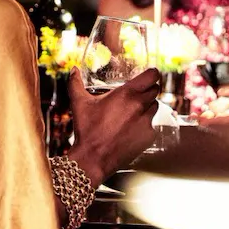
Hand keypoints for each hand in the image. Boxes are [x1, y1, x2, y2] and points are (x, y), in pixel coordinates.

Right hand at [65, 69, 160, 185]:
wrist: (93, 159)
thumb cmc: (86, 130)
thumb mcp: (79, 103)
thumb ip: (75, 83)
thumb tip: (73, 70)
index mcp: (127, 94)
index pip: (153, 76)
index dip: (152, 74)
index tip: (149, 76)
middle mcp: (140, 106)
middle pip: (155, 90)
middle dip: (147, 90)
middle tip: (136, 95)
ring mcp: (146, 122)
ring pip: (155, 107)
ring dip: (147, 107)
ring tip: (132, 113)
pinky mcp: (149, 137)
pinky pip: (152, 125)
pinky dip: (145, 125)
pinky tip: (131, 129)